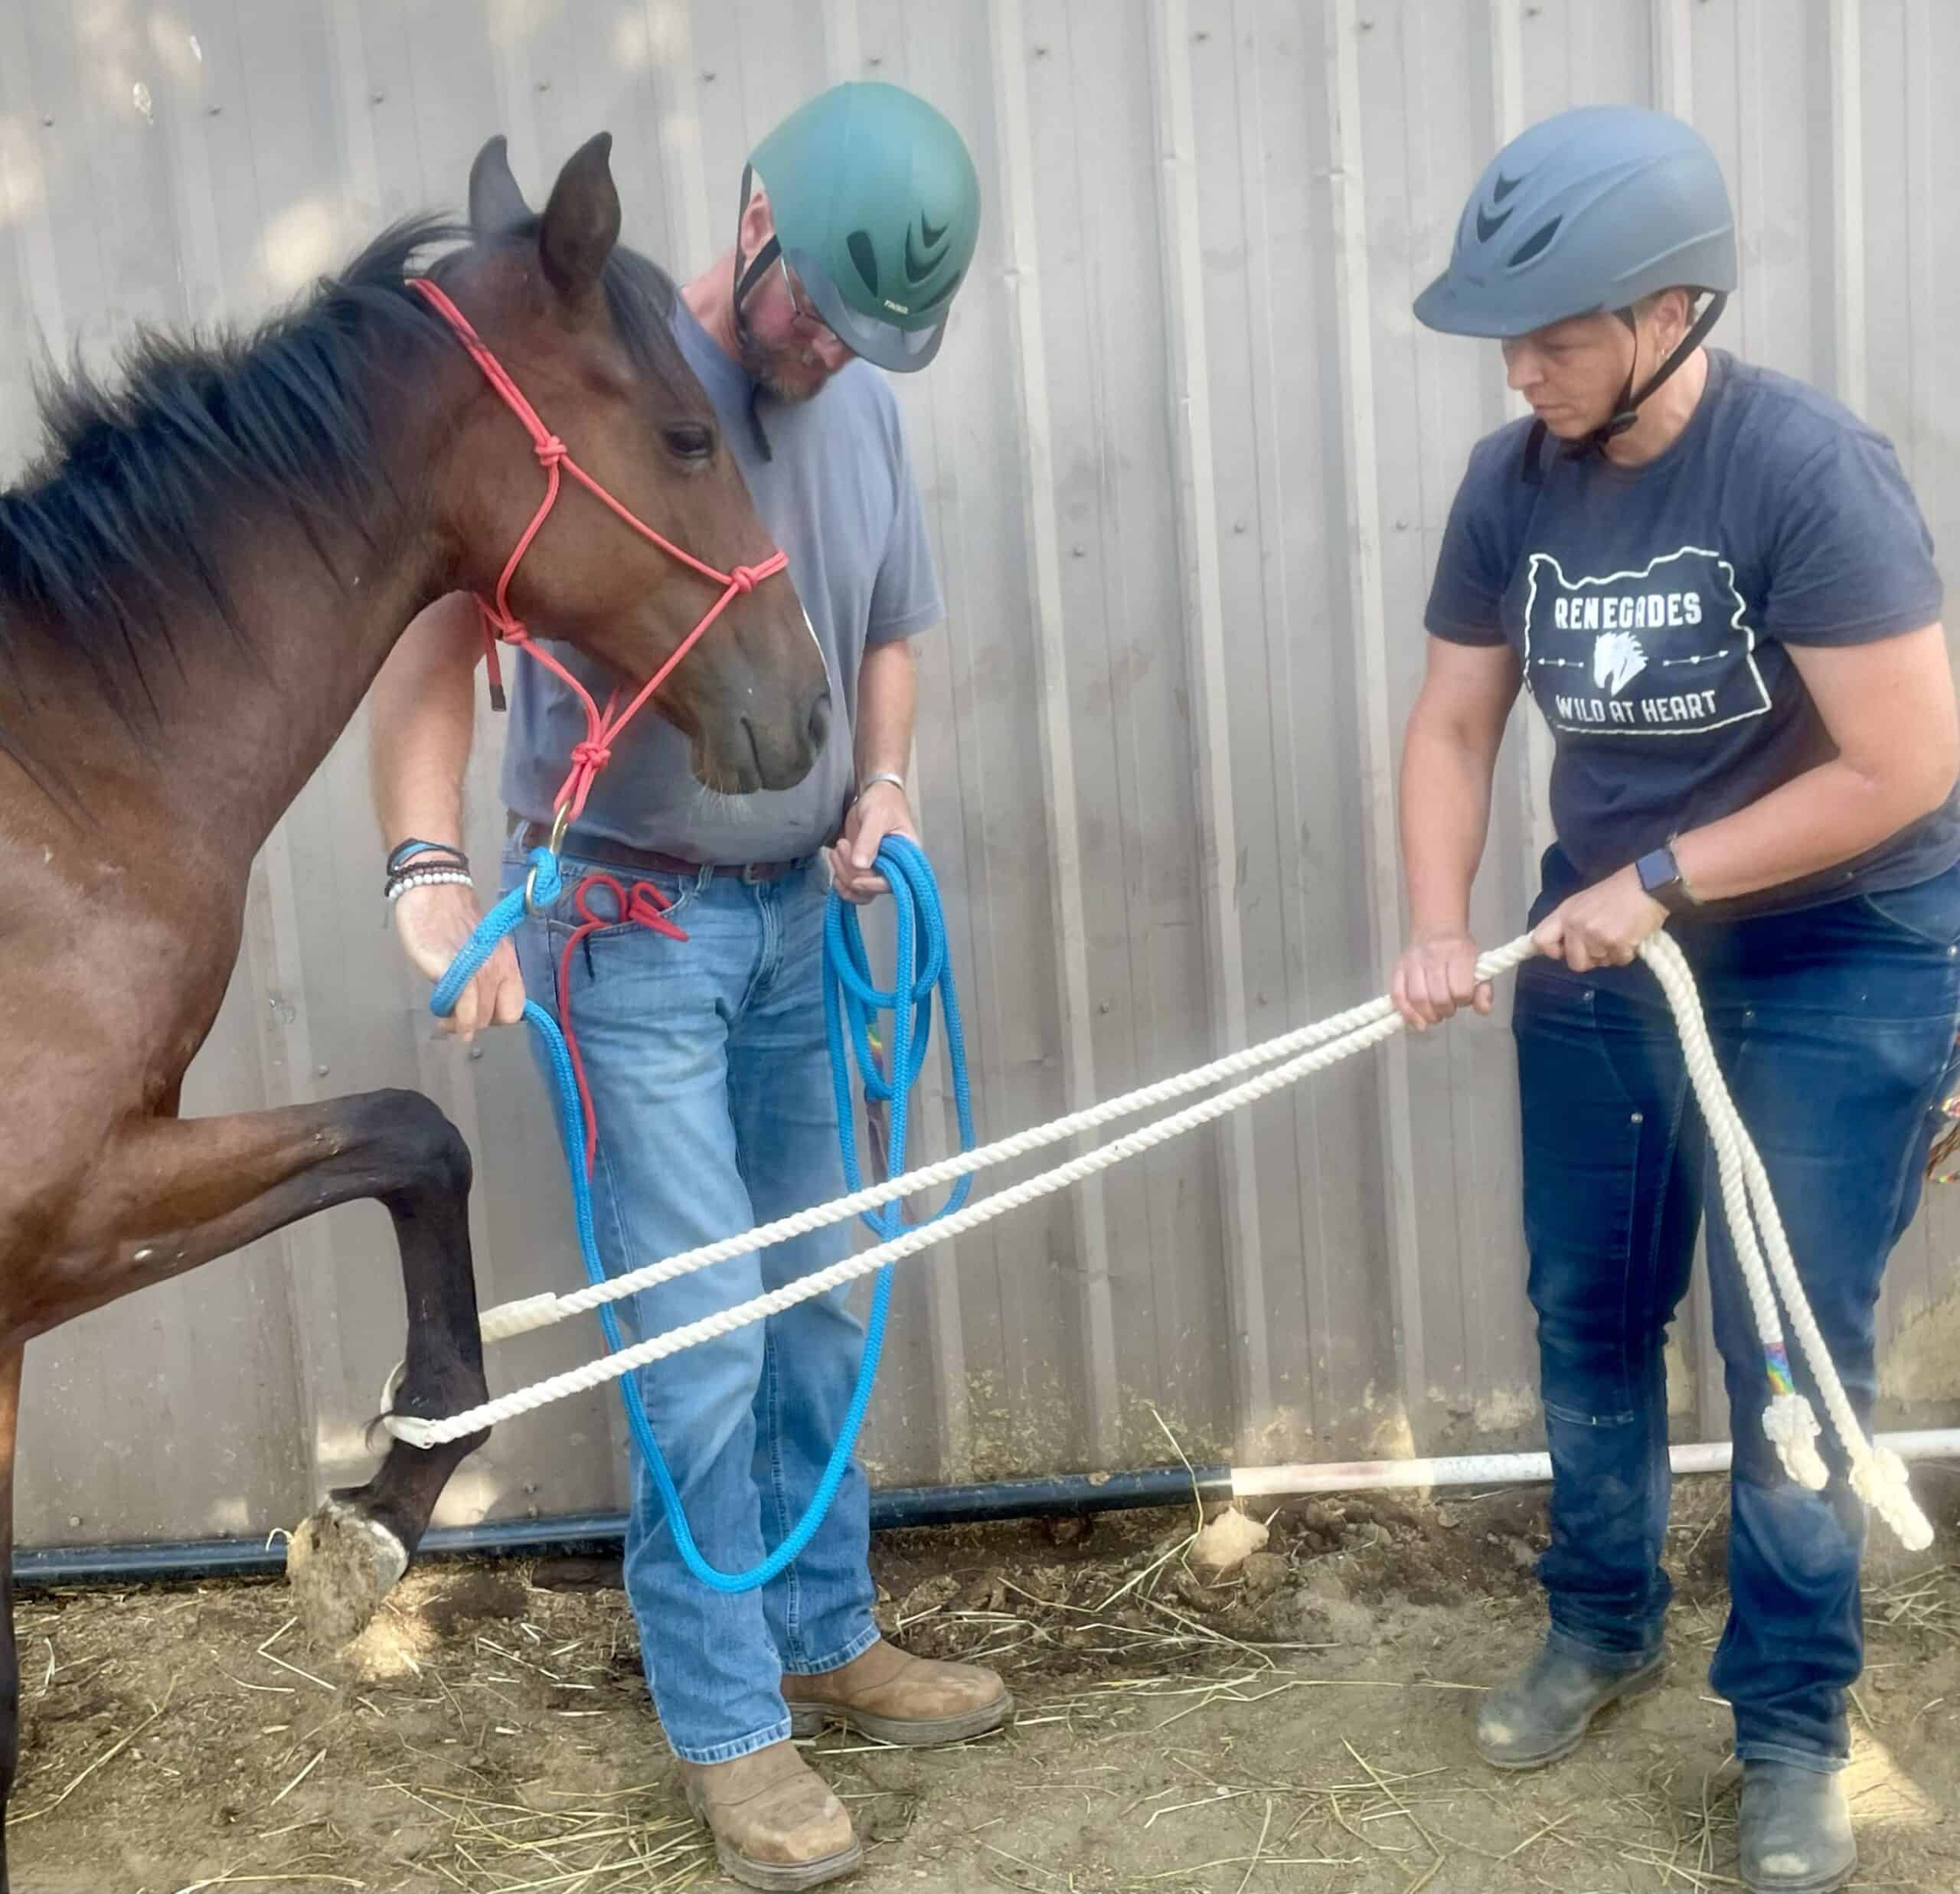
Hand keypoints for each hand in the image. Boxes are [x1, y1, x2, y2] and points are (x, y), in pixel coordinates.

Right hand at [393, 882, 525, 1040]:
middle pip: (499, 1018)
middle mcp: (499, 968)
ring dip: (461, 1024)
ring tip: (445, 1019)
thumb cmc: (451, 919)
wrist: (434, 889)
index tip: (478, 1014)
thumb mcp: (478, 949)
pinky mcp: (454, 971)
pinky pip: (463, 1008)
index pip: (516, 1008)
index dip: (497, 1017)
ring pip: (480, 1018)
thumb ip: (484, 974)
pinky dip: (455, 1019)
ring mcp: (478, 970)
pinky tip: (442, 1014)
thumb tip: (478, 1002)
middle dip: (479, 1023)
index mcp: (508, 963)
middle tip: (458, 1018)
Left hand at [827, 780, 917, 904]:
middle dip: (851, 873)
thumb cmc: (883, 802)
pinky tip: (835, 862)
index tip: (855, 879)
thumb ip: (869, 840)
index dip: (872, 885)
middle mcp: (894, 869)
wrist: (874, 794)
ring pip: (860, 890)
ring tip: (836, 852)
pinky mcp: (863, 868)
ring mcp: (877, 870)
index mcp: (906, 859)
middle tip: (841, 846)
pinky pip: (852, 885)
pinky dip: (840, 881)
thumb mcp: (877, 817)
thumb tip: (860, 865)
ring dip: (843, 877)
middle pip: (872, 889)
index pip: (891, 882)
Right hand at [1391, 924, 1492, 1030]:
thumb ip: (1484, 989)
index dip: (1463, 1001)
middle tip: (1448, 1009)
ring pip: (1418, 998)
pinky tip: (1417, 1022)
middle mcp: (1433, 956)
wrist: (1436, 928)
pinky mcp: (1398, 968)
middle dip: (1446, 1011)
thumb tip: (1483, 1009)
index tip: (1463, 999)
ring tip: (1434, 1015)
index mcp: (1459, 953)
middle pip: (1438, 997)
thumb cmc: (1459, 951)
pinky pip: (1398, 996)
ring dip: (1428, 1015)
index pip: (1460, 990)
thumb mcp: (1478, 965)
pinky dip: (1407, 1013)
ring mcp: (1413, 962)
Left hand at [1532, 863, 1667, 972]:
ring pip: (1599, 963)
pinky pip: (1618, 961)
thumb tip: (1556, 947)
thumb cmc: (1616, 892)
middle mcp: (1575, 925)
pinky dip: (1626, 954)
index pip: (1540, 940)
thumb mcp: (1583, 903)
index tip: (1563, 951)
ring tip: (1619, 934)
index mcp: (1564, 913)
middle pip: (1574, 962)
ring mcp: (1595, 935)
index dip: (1551, 951)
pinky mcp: (1615, 942)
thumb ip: (1568, 924)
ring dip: (1610, 954)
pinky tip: (1630, 936)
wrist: (1647, 884)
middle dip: (1590, 958)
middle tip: (1603, 943)